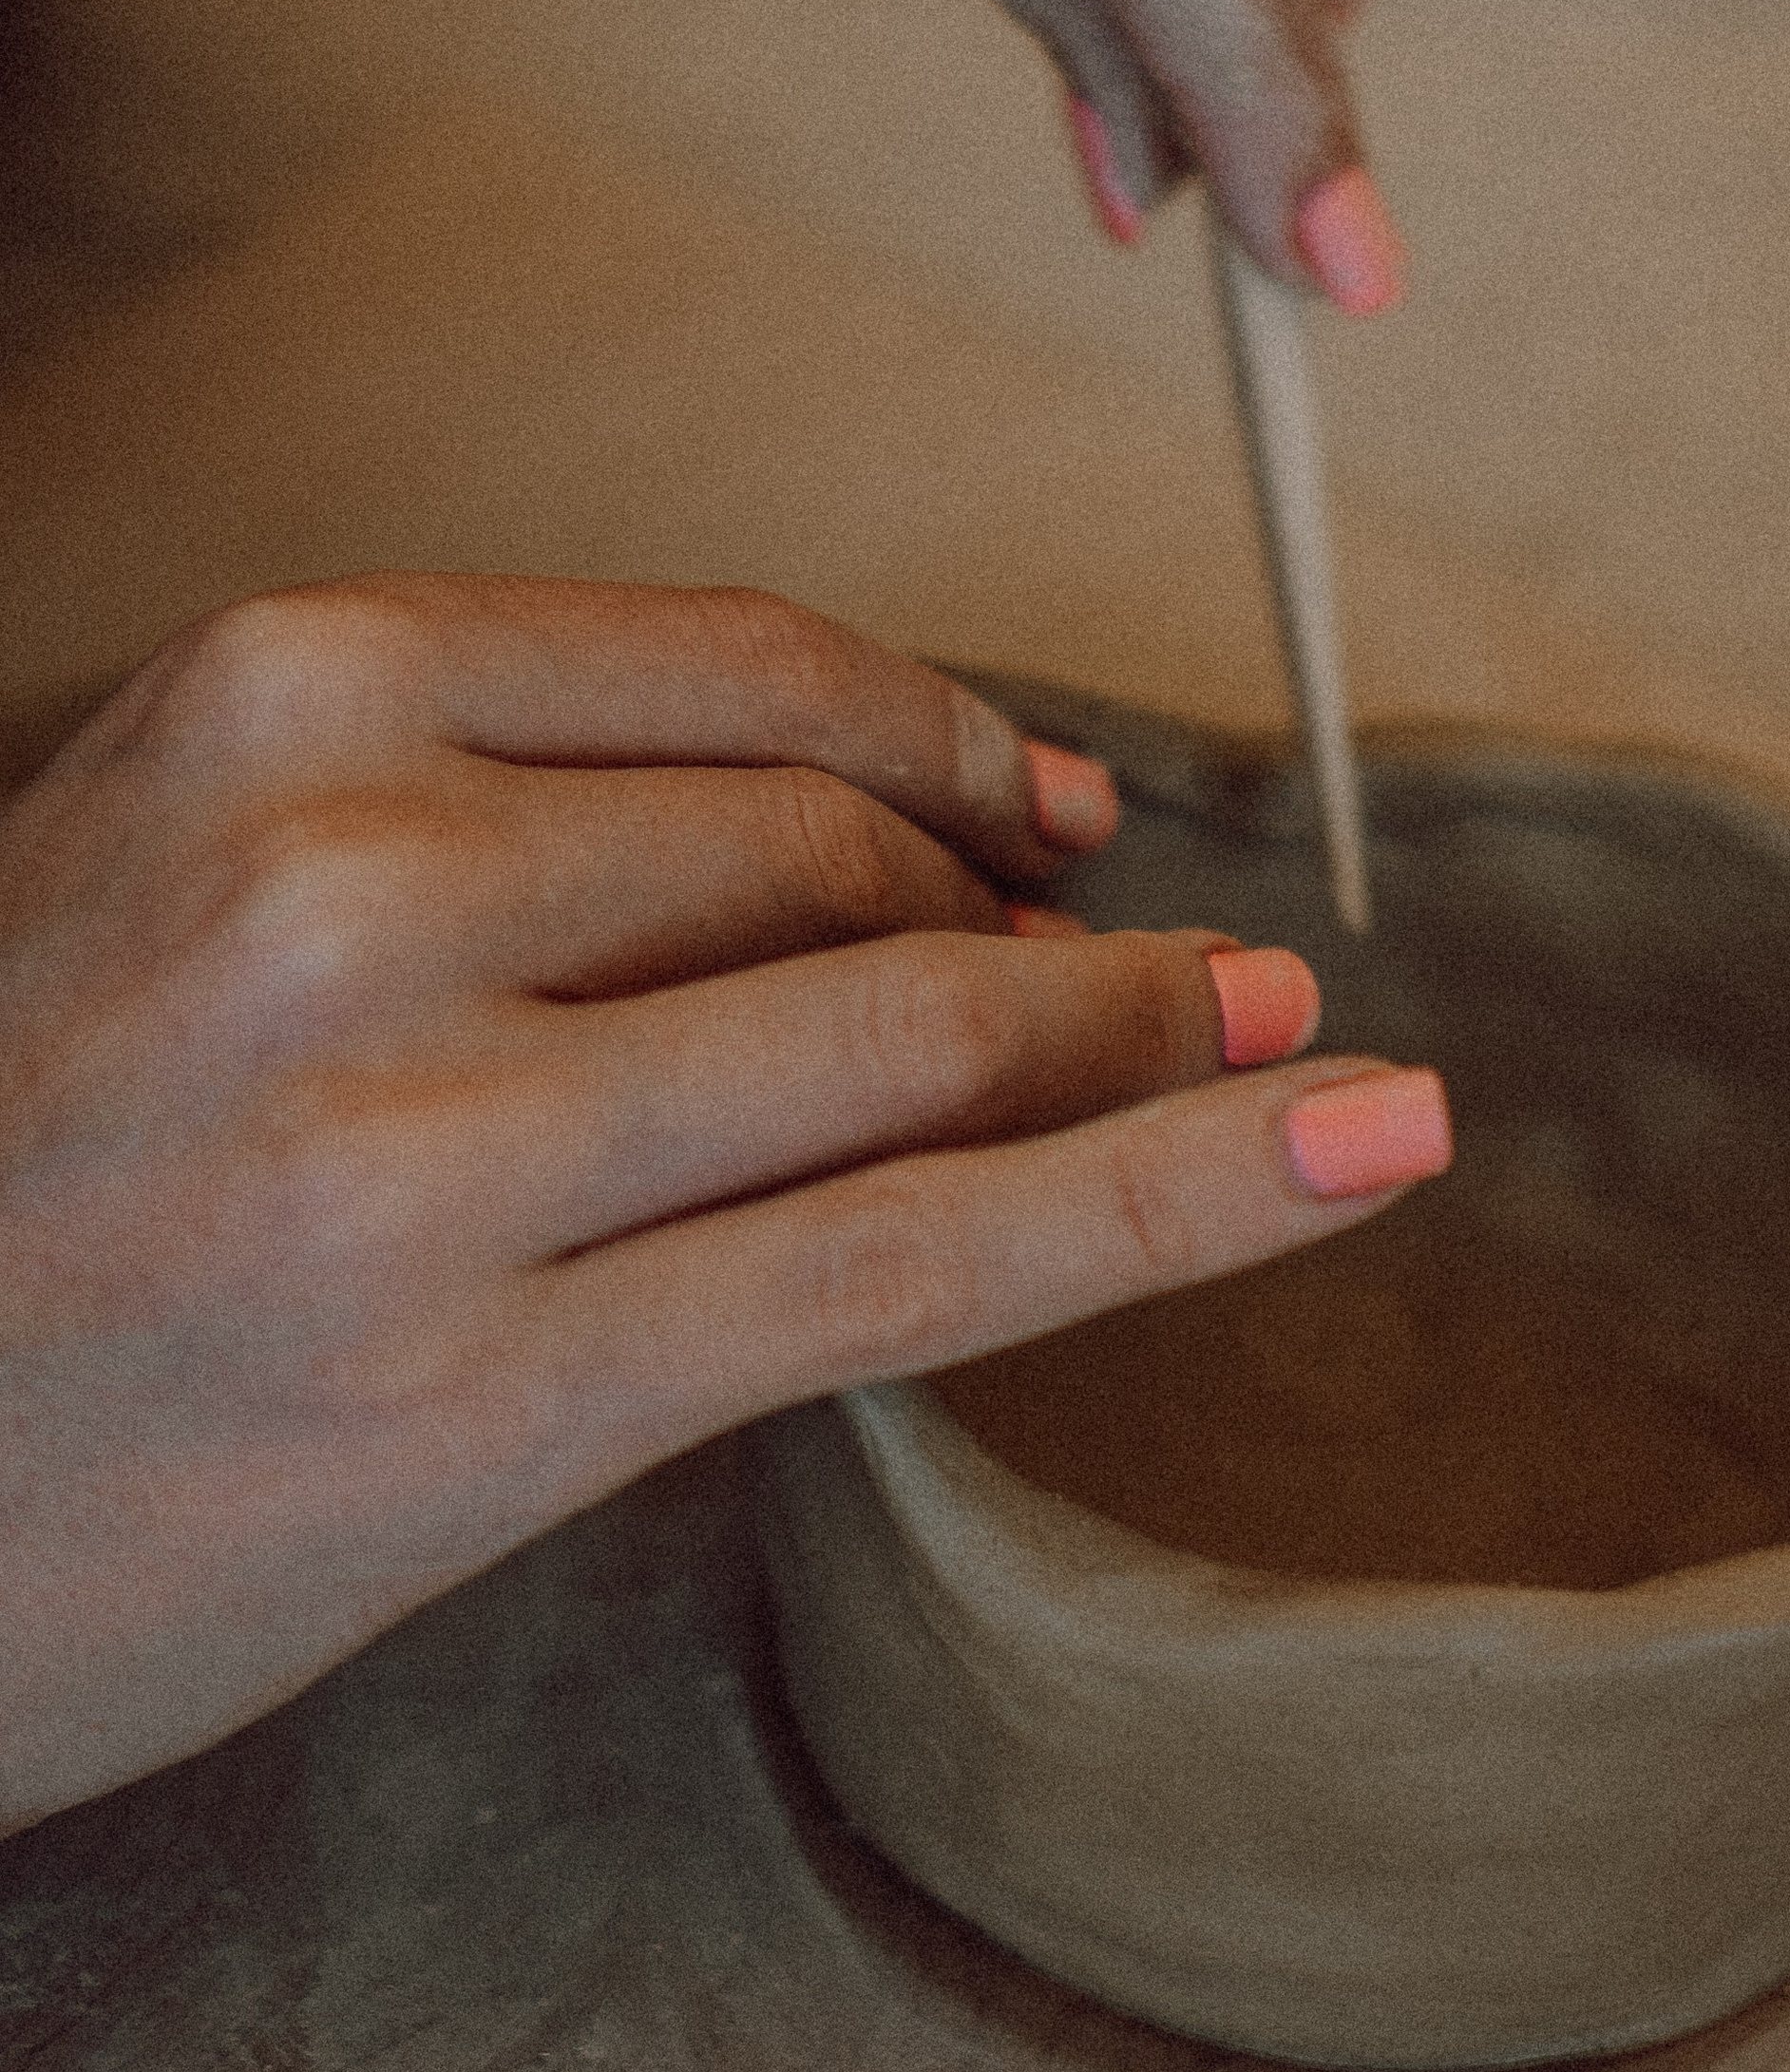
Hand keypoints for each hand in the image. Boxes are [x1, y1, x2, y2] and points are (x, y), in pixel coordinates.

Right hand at [0, 574, 1448, 1833]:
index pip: (733, 675)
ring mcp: (412, 1145)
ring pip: (906, 1037)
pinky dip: (1174, 1192)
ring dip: (1139, 1036)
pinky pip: (911, 1257)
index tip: (1051, 800)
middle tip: (1177, 960)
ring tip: (1278, 1044)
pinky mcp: (479, 1395)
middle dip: (1042, 914)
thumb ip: (458, 813)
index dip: (944, 732)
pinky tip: (1351, 1146)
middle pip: (836, 856)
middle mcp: (341, 880)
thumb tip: (852, 831)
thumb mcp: (156, 877)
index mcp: (267, 700)